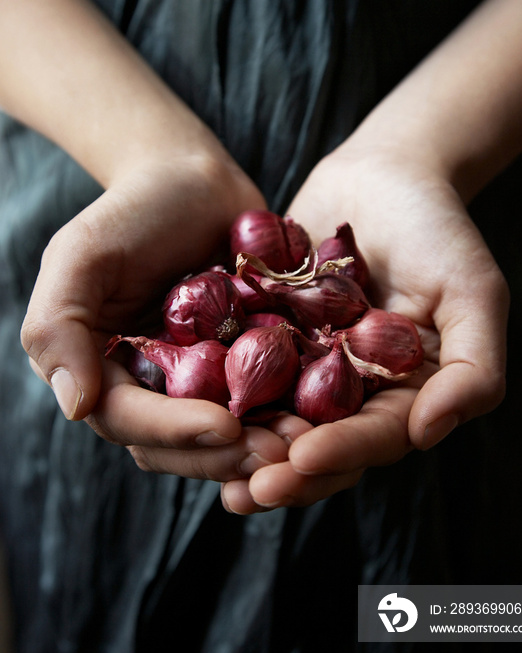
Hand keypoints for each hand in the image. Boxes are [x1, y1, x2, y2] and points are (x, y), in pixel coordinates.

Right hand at [21, 153, 290, 483]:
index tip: (225, 427)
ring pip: (225, 438)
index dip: (174, 433)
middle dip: (226, 456)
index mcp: (105, 373)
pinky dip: (289, 415)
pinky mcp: (243, 370)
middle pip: (179, 447)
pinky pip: (264, 405)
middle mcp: (151, 390)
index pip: (129, 422)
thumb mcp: (82, 256)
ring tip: (304, 442)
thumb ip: (58, 326)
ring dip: (262, 447)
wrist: (196, 184)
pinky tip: (321, 417)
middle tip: (277, 454)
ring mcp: (201, 384)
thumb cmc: (135, 212)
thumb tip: (76, 407)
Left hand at [221, 143, 508, 512]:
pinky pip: (239, 369)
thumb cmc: (439, 230)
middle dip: (284, 471)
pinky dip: (215, 392)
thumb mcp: (473, 292)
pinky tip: (182, 408)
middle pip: (319, 445)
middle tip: (246, 492)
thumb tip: (429, 434)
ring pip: (273, 419)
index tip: (302, 460)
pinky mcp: (266, 337)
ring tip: (209, 470)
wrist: (383, 175)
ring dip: (243, 449)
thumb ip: (472, 367)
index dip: (341, 453)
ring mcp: (304, 366)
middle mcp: (350, 391)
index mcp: (401, 394)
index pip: (374, 437)